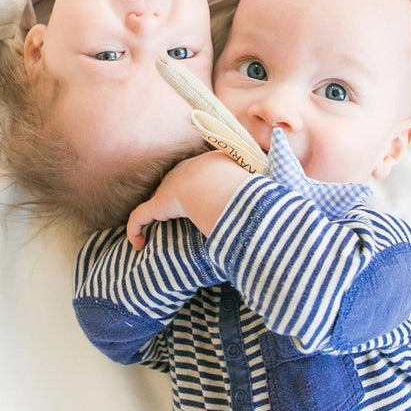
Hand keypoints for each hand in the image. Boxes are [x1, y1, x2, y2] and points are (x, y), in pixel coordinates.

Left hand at [126, 151, 249, 249]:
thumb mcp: (252, 177)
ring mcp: (167, 188)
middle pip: (173, 185)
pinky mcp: (157, 205)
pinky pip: (139, 218)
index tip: (198, 200)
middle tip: (177, 217)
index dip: (195, 187)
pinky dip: (136, 230)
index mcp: (204, 165)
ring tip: (154, 231)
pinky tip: (138, 245)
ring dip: (154, 216)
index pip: (196, 174)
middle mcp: (182, 173)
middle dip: (172, 200)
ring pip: (155, 202)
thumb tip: (274, 192)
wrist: (216, 183)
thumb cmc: (238, 181)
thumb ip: (255, 184)